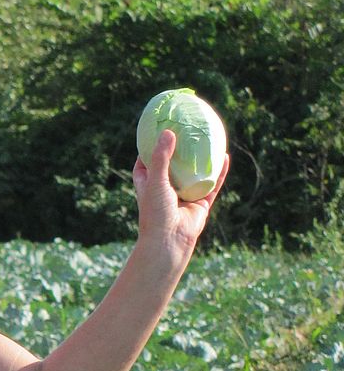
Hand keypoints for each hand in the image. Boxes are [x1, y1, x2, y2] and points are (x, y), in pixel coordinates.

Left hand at [133, 129, 228, 258]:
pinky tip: (225, 157)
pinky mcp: (200, 204)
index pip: (145, 164)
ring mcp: (184, 196)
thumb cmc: (156, 213)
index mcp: (150, 185)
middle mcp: (167, 189)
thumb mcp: (155, 181)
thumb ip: (161, 158)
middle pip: (173, 165)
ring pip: (195, 174)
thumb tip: (168, 132)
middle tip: (185, 129)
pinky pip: (212, 184)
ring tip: (208, 139)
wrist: (169, 241)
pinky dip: (219, 172)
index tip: (155, 132)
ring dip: (201, 159)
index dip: (149, 149)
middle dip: (179, 150)